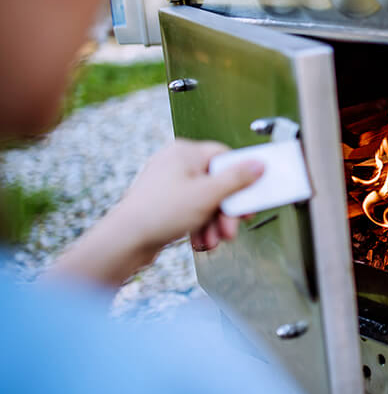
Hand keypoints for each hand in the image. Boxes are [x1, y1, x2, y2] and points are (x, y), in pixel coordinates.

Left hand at [119, 139, 263, 252]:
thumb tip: (259, 164)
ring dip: (214, 223)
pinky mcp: (163, 203)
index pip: (224, 157)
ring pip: (205, 201)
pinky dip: (199, 226)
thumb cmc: (159, 212)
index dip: (241, 177)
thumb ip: (237, 179)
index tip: (249, 195)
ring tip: (213, 240)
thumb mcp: (208, 194)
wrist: (124, 241)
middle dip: (226, 211)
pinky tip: (199, 241)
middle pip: (217, 183)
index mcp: (185, 152)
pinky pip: (191, 211)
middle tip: (232, 227)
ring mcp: (168, 184)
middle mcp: (176, 164)